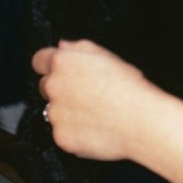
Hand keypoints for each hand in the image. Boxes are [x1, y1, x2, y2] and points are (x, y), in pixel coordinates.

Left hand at [31, 40, 159, 161]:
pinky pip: (62, 134)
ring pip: (54, 112)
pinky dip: (74, 134)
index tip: (61, 73)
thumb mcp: (107, 56)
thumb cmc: (130, 88)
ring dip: (67, 113)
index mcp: (62, 62)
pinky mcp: (61, 137)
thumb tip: (62, 45)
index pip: (39, 60)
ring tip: (95, 116)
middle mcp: (53, 86)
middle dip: (61, 90)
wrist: (143, 122)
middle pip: (45, 86)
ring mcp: (55, 114)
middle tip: (86, 97)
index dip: (50, 66)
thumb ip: (79, 47)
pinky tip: (95, 131)